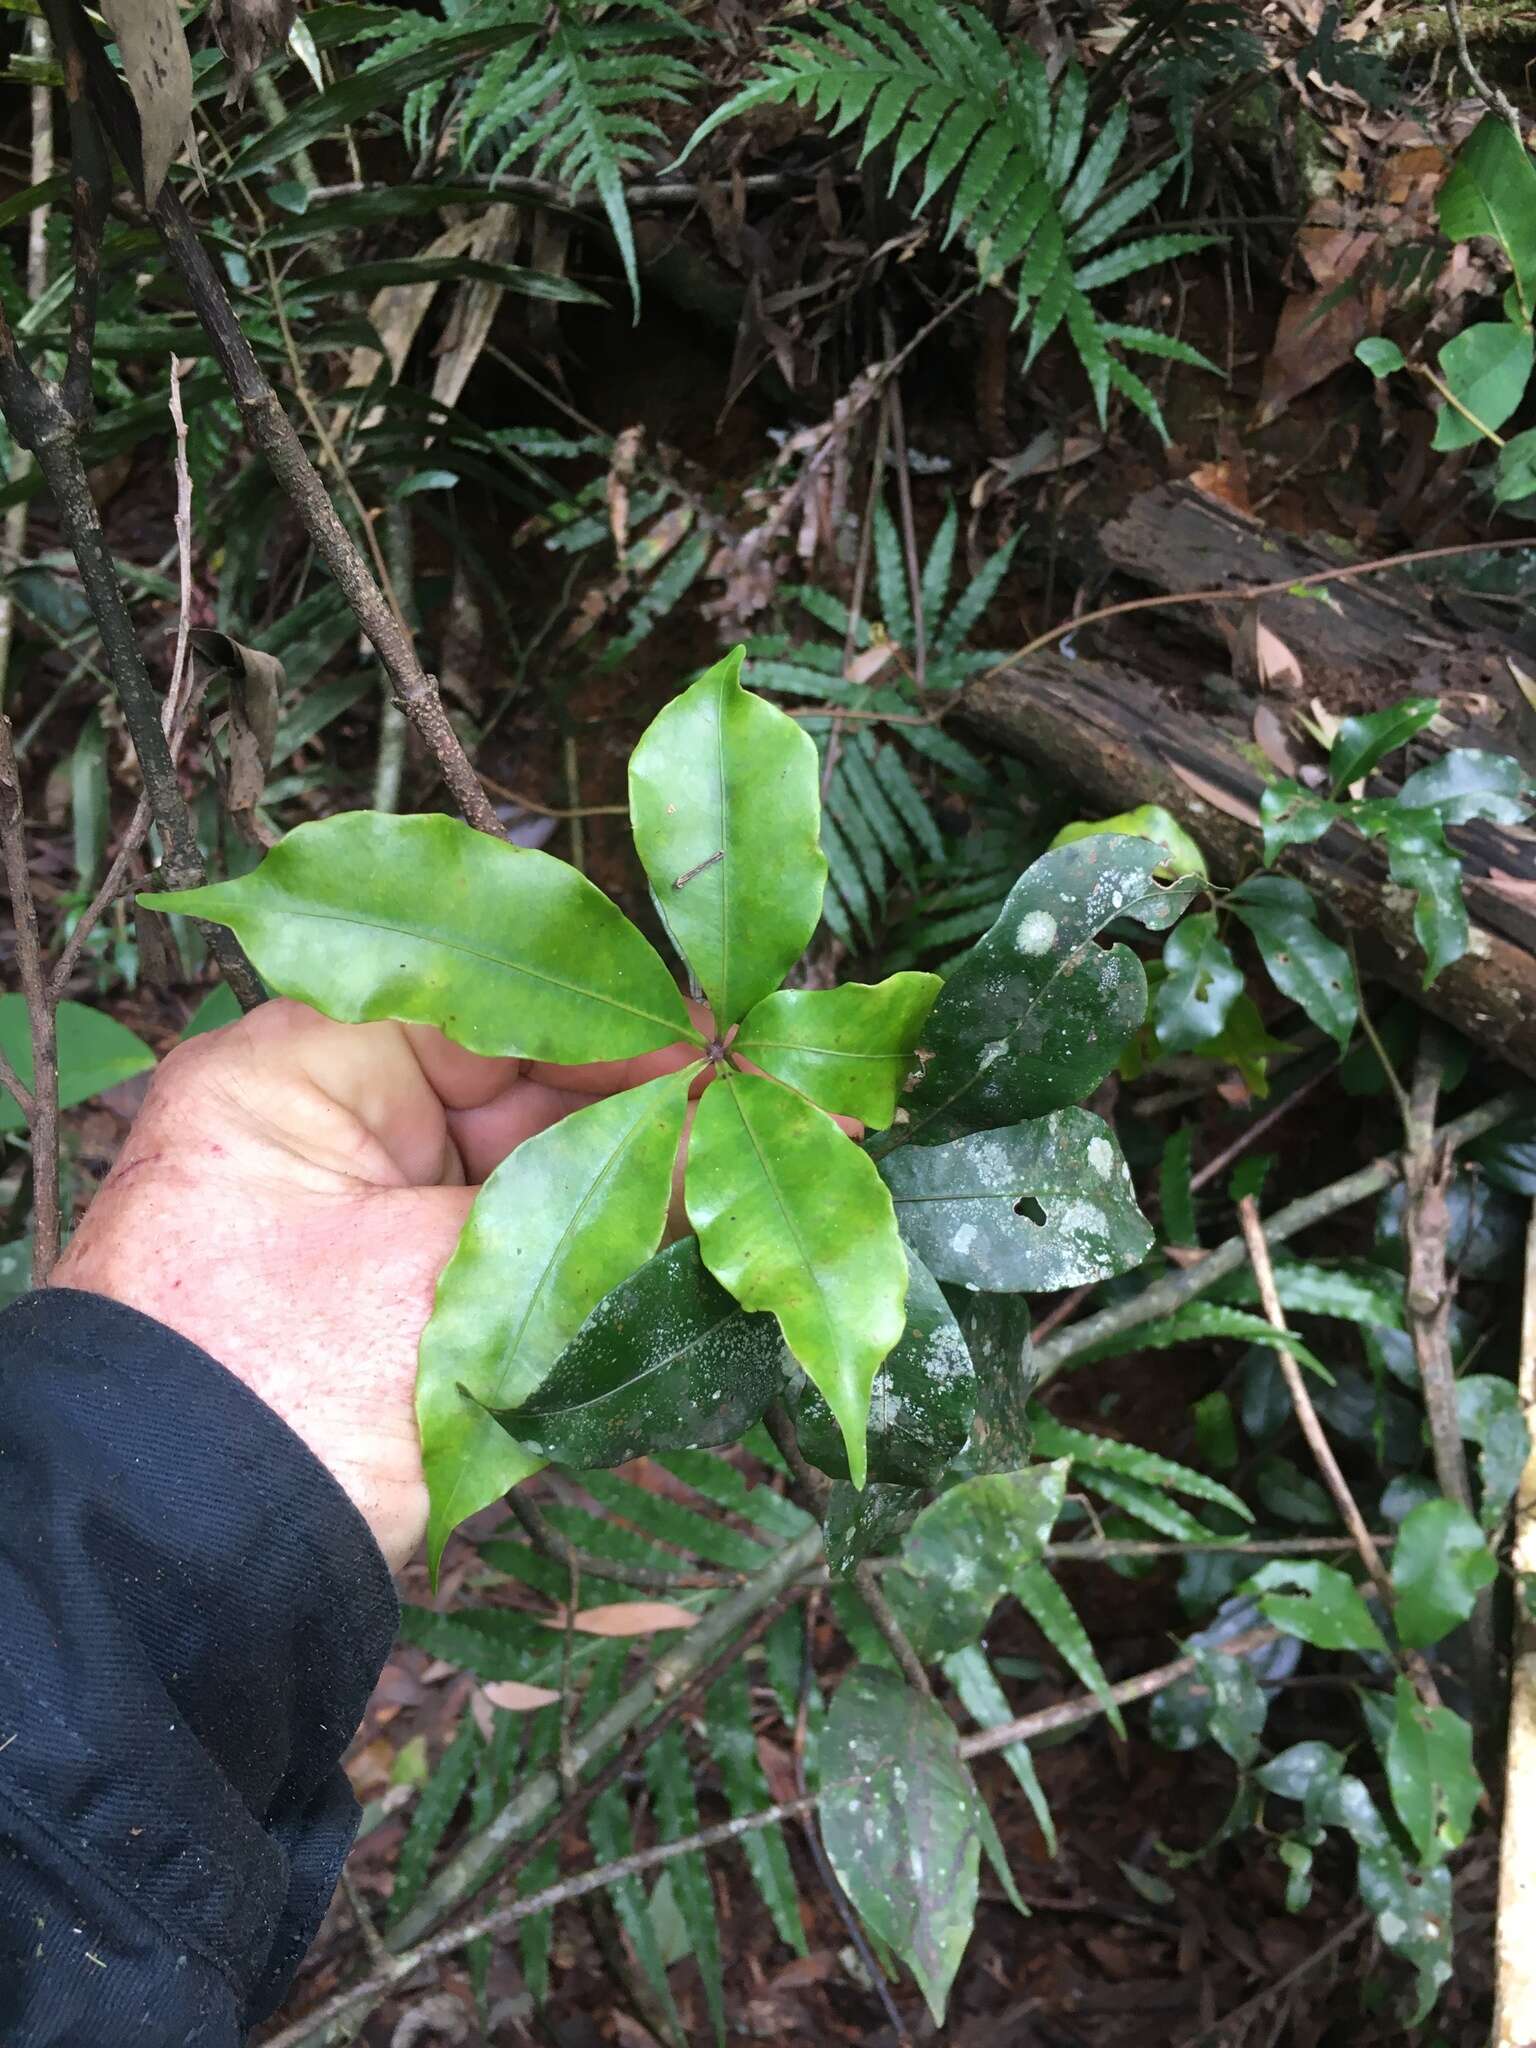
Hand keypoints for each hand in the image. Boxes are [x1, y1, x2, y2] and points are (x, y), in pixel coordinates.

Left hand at [51, 998, 700, 1570]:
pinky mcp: (396, 1308)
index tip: (722, 1053)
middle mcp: (328, 1130)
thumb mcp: (457, 1272)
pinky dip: (592, 1264)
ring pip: (530, 1181)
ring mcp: (361, 1223)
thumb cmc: (287, 1395)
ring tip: (749, 1195)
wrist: (197, 1577)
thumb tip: (732, 1140)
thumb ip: (606, 1204)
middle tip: (763, 1127)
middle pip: (519, 1095)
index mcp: (301, 1072)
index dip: (613, 1029)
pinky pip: (516, 1257)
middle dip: (641, 1117)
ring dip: (630, 1197)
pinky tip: (690, 1260)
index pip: (487, 1008)